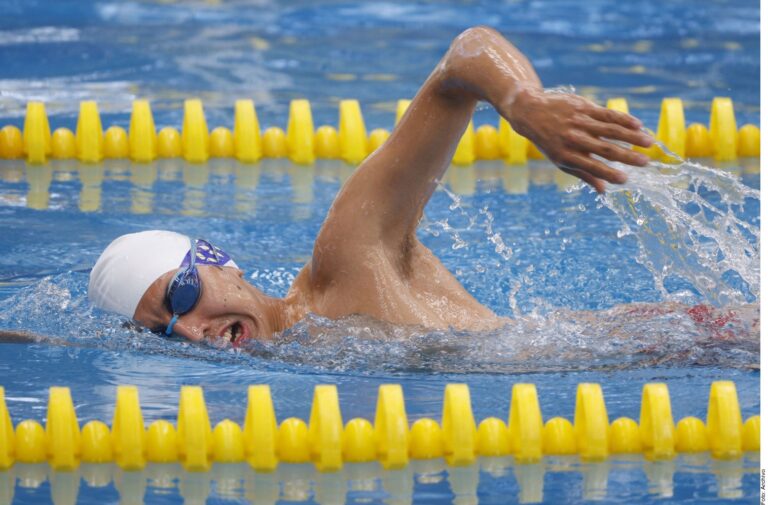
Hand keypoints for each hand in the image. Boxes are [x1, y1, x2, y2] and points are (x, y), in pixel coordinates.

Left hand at [505, 86, 654, 192]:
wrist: (531, 111)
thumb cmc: (549, 141)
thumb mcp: (560, 160)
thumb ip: (583, 174)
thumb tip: (604, 191)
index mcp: (567, 156)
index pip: (591, 167)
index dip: (608, 174)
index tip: (625, 180)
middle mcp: (573, 139)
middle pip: (605, 149)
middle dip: (627, 157)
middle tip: (646, 162)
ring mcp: (579, 122)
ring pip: (610, 130)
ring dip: (632, 136)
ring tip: (649, 143)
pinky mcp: (583, 107)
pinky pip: (606, 113)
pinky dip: (623, 119)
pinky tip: (638, 124)